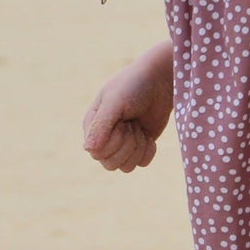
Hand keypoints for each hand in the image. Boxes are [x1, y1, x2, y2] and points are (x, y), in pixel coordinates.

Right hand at [82, 46, 173, 172]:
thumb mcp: (115, 102)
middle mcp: (103, 138)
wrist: (160, 81)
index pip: (97, 153)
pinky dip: (149, 150)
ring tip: (139, 127)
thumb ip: (101, 124)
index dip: (113, 141)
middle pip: (110, 164)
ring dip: (138, 148)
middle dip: (127, 146)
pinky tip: (148, 133)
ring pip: (126, 167)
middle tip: (133, 124)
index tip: (123, 121)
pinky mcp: (139, 147)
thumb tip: (88, 149)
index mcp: (92, 126)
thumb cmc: (134, 86)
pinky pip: (142, 163)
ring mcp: (122, 144)